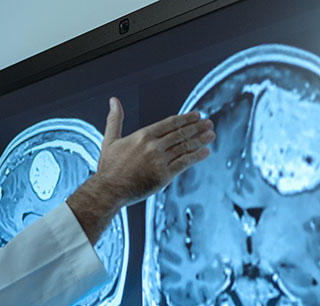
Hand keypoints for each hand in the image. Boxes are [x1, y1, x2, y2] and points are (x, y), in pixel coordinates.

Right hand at [96, 96, 214, 205]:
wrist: (108, 190)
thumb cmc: (108, 167)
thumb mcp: (109, 140)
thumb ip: (115, 119)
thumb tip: (114, 101)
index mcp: (143, 135)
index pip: (170, 123)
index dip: (186, 118)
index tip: (197, 116)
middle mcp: (154, 146)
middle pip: (181, 133)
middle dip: (197, 127)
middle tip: (209, 123)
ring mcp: (160, 160)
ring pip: (185, 147)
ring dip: (200, 140)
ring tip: (211, 135)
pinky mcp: (164, 175)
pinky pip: (185, 163)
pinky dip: (196, 156)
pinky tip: (205, 152)